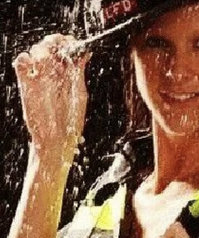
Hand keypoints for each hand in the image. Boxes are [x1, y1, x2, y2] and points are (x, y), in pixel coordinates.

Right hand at [13, 34, 90, 160]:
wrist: (56, 140)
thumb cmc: (70, 122)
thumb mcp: (79, 94)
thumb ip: (78, 73)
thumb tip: (84, 52)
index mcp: (67, 75)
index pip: (64, 50)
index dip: (66, 42)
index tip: (71, 41)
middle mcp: (52, 74)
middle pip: (49, 46)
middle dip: (54, 42)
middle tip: (60, 45)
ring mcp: (38, 78)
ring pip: (35, 51)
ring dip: (42, 50)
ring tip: (49, 61)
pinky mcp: (26, 84)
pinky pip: (21, 63)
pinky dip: (25, 59)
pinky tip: (33, 65)